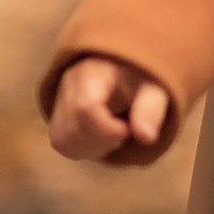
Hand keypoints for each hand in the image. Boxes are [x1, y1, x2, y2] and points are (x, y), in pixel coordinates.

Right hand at [49, 54, 176, 164]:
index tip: (128, 126)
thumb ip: (151, 109)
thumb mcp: (155, 87)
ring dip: (95, 148)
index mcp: (92, 71)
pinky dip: (85, 149)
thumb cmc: (144, 75)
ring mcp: (59, 100)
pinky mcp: (58, 115)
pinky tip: (104, 136)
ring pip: (63, 141)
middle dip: (104, 141)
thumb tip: (146, 137)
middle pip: (72, 130)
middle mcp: (68, 83)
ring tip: (116, 129)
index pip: (84, 109)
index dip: (108, 130)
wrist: (129, 64)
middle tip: (126, 127)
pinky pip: (62, 144)